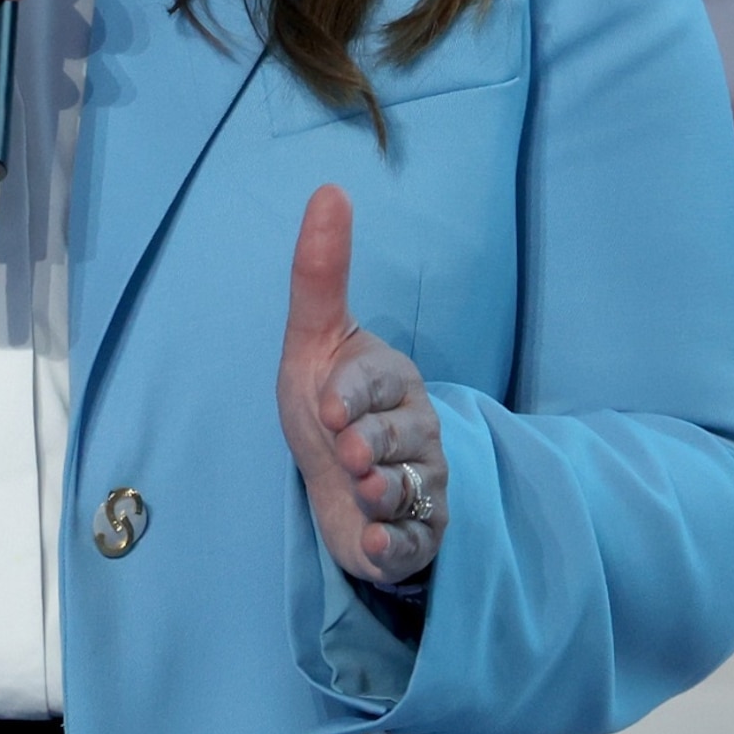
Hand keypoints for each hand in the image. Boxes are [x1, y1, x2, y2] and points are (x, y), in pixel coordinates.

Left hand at [277, 183, 445, 585]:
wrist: (339, 486)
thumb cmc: (327, 403)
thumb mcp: (311, 341)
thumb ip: (320, 272)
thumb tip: (330, 188)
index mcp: (393, 379)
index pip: (378, 381)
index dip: (351, 395)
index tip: (326, 409)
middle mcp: (417, 428)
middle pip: (401, 436)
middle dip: (371, 447)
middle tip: (347, 456)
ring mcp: (422, 481)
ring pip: (413, 488)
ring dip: (384, 493)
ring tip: (363, 493)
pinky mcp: (418, 533)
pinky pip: (416, 541)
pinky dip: (395, 546)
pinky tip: (374, 541)